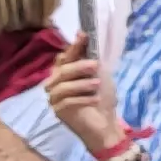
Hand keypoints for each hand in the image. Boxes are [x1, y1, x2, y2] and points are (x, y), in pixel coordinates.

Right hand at [45, 35, 126, 153]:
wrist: (105, 124)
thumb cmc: (102, 98)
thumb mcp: (99, 75)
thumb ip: (91, 58)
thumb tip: (85, 36)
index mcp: (65, 73)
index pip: (64, 57)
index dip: (73, 47)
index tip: (84, 36)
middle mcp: (56, 83)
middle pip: (61, 71)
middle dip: (78, 66)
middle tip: (95, 65)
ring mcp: (54, 98)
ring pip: (62, 87)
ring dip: (81, 84)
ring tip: (97, 85)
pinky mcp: (58, 111)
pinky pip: (66, 102)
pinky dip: (82, 100)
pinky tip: (95, 100)